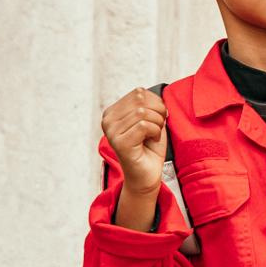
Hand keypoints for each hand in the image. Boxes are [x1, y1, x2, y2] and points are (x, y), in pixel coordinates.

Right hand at [100, 88, 167, 231]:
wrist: (147, 174)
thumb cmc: (149, 146)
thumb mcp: (151, 118)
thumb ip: (147, 103)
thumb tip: (148, 93)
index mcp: (112, 112)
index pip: (139, 92)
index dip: (156, 104)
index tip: (155, 120)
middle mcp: (107, 120)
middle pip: (141, 100)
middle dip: (158, 113)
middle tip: (155, 129)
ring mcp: (111, 132)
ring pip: (143, 112)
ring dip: (157, 124)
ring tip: (152, 136)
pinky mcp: (119, 143)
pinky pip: (144, 125)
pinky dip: (155, 132)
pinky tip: (150, 142)